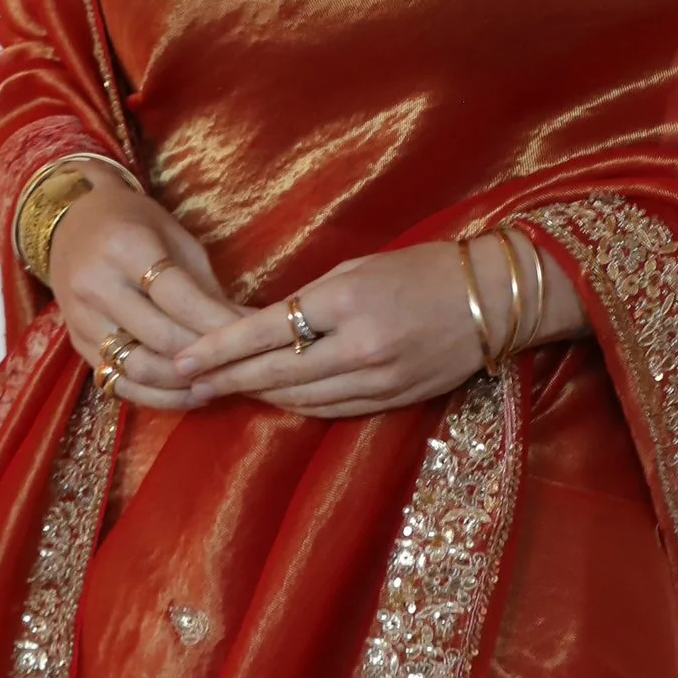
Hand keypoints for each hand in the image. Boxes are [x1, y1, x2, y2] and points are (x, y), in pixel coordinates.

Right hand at [45, 176, 237, 408]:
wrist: (73, 222)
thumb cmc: (135, 224)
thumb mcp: (176, 239)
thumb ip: (207, 287)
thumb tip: (249, 327)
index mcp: (125, 247)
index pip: (178, 298)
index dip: (217, 324)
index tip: (251, 337)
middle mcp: (95, 284)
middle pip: (159, 338)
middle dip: (206, 357)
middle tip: (241, 364)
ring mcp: (81, 319)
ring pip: (137, 368)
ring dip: (183, 384)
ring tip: (219, 384)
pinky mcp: (76, 344)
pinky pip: (118, 382)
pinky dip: (157, 396)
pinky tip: (188, 394)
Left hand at [170, 235, 580, 418]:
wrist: (495, 298)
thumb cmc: (425, 267)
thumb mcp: (359, 269)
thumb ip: (311, 302)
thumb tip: (263, 327)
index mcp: (346, 302)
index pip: (266, 332)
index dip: (219, 350)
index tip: (182, 360)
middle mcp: (359, 348)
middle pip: (275, 373)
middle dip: (228, 379)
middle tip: (188, 382)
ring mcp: (378, 381)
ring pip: (300, 399)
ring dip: (258, 395)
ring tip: (220, 391)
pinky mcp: (393, 401)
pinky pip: (330, 410)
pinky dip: (297, 405)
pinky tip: (273, 398)